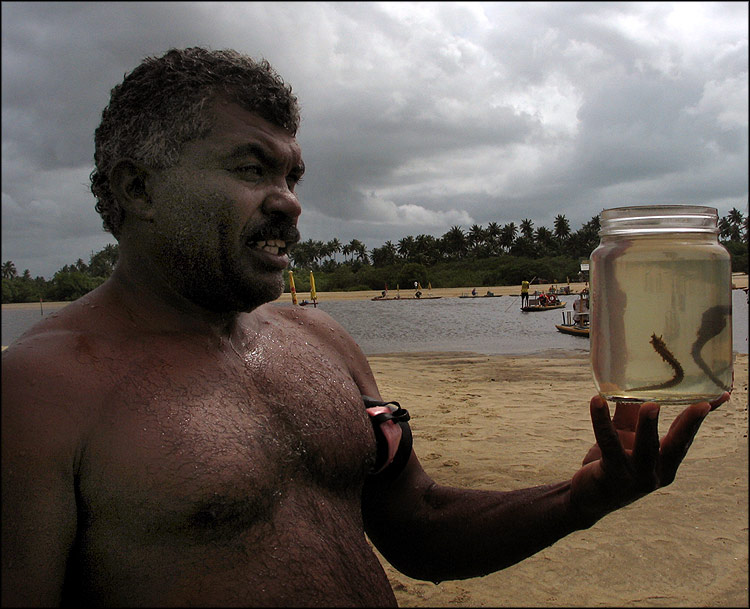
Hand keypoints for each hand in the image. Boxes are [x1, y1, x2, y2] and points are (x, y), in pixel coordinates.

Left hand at [570, 392, 729, 525]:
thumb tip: (629, 383)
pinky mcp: (612, 474)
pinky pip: (608, 444)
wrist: (587, 496)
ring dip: (648, 426)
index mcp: (665, 463)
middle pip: (676, 447)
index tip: (720, 396)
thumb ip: (629, 414)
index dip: (699, 417)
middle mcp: (656, 473)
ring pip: (645, 449)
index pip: (686, 436)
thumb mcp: (624, 437)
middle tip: (702, 405)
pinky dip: (602, 421)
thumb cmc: (610, 464)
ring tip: (651, 406)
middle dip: (689, 425)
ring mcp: (635, 477)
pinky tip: (597, 402)